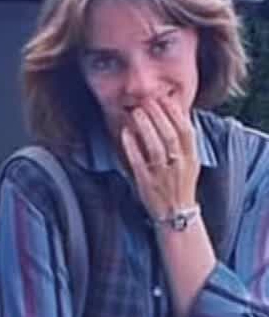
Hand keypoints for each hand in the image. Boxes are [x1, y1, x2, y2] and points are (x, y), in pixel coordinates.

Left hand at [119, 96, 198, 221]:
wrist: (177, 217)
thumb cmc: (180, 186)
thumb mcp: (190, 164)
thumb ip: (184, 144)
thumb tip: (176, 118)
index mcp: (191, 159)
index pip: (186, 131)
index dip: (175, 113)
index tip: (165, 99)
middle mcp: (179, 165)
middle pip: (170, 135)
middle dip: (158, 115)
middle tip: (147, 101)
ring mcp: (162, 175)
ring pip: (155, 146)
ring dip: (145, 127)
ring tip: (136, 112)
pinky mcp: (147, 183)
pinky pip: (139, 161)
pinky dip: (132, 146)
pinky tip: (125, 133)